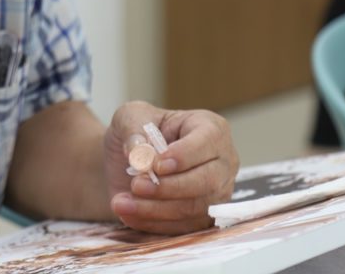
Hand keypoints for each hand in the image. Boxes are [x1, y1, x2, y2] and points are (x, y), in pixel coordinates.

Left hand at [103, 101, 238, 233]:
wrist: (127, 161)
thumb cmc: (137, 131)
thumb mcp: (129, 116)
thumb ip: (133, 128)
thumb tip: (139, 152)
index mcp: (210, 129)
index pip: (207, 142)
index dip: (183, 156)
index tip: (156, 165)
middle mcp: (222, 162)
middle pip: (207, 181)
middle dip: (168, 187)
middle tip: (135, 184)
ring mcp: (216, 193)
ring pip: (195, 209)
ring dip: (156, 209)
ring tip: (122, 203)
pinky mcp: (203, 217)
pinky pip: (184, 228)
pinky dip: (153, 224)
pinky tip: (128, 214)